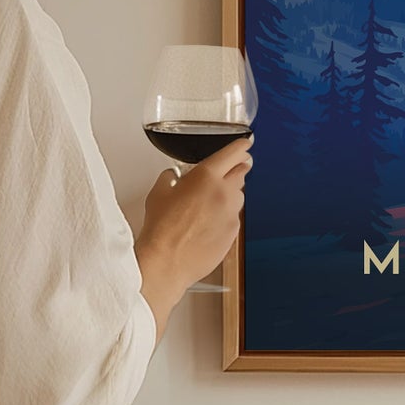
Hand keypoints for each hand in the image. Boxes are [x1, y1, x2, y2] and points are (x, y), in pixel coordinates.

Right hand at [136, 137, 251, 336]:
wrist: (167, 261)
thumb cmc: (161, 228)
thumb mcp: (158, 193)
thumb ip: (170, 178)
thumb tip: (173, 176)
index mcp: (206, 176)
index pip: (232, 153)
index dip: (241, 146)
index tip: (245, 144)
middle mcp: (224, 193)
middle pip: (241, 172)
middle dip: (237, 168)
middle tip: (232, 168)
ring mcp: (231, 214)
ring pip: (239, 196)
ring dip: (230, 193)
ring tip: (212, 201)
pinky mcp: (234, 233)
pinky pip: (234, 217)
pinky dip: (226, 215)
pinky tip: (209, 223)